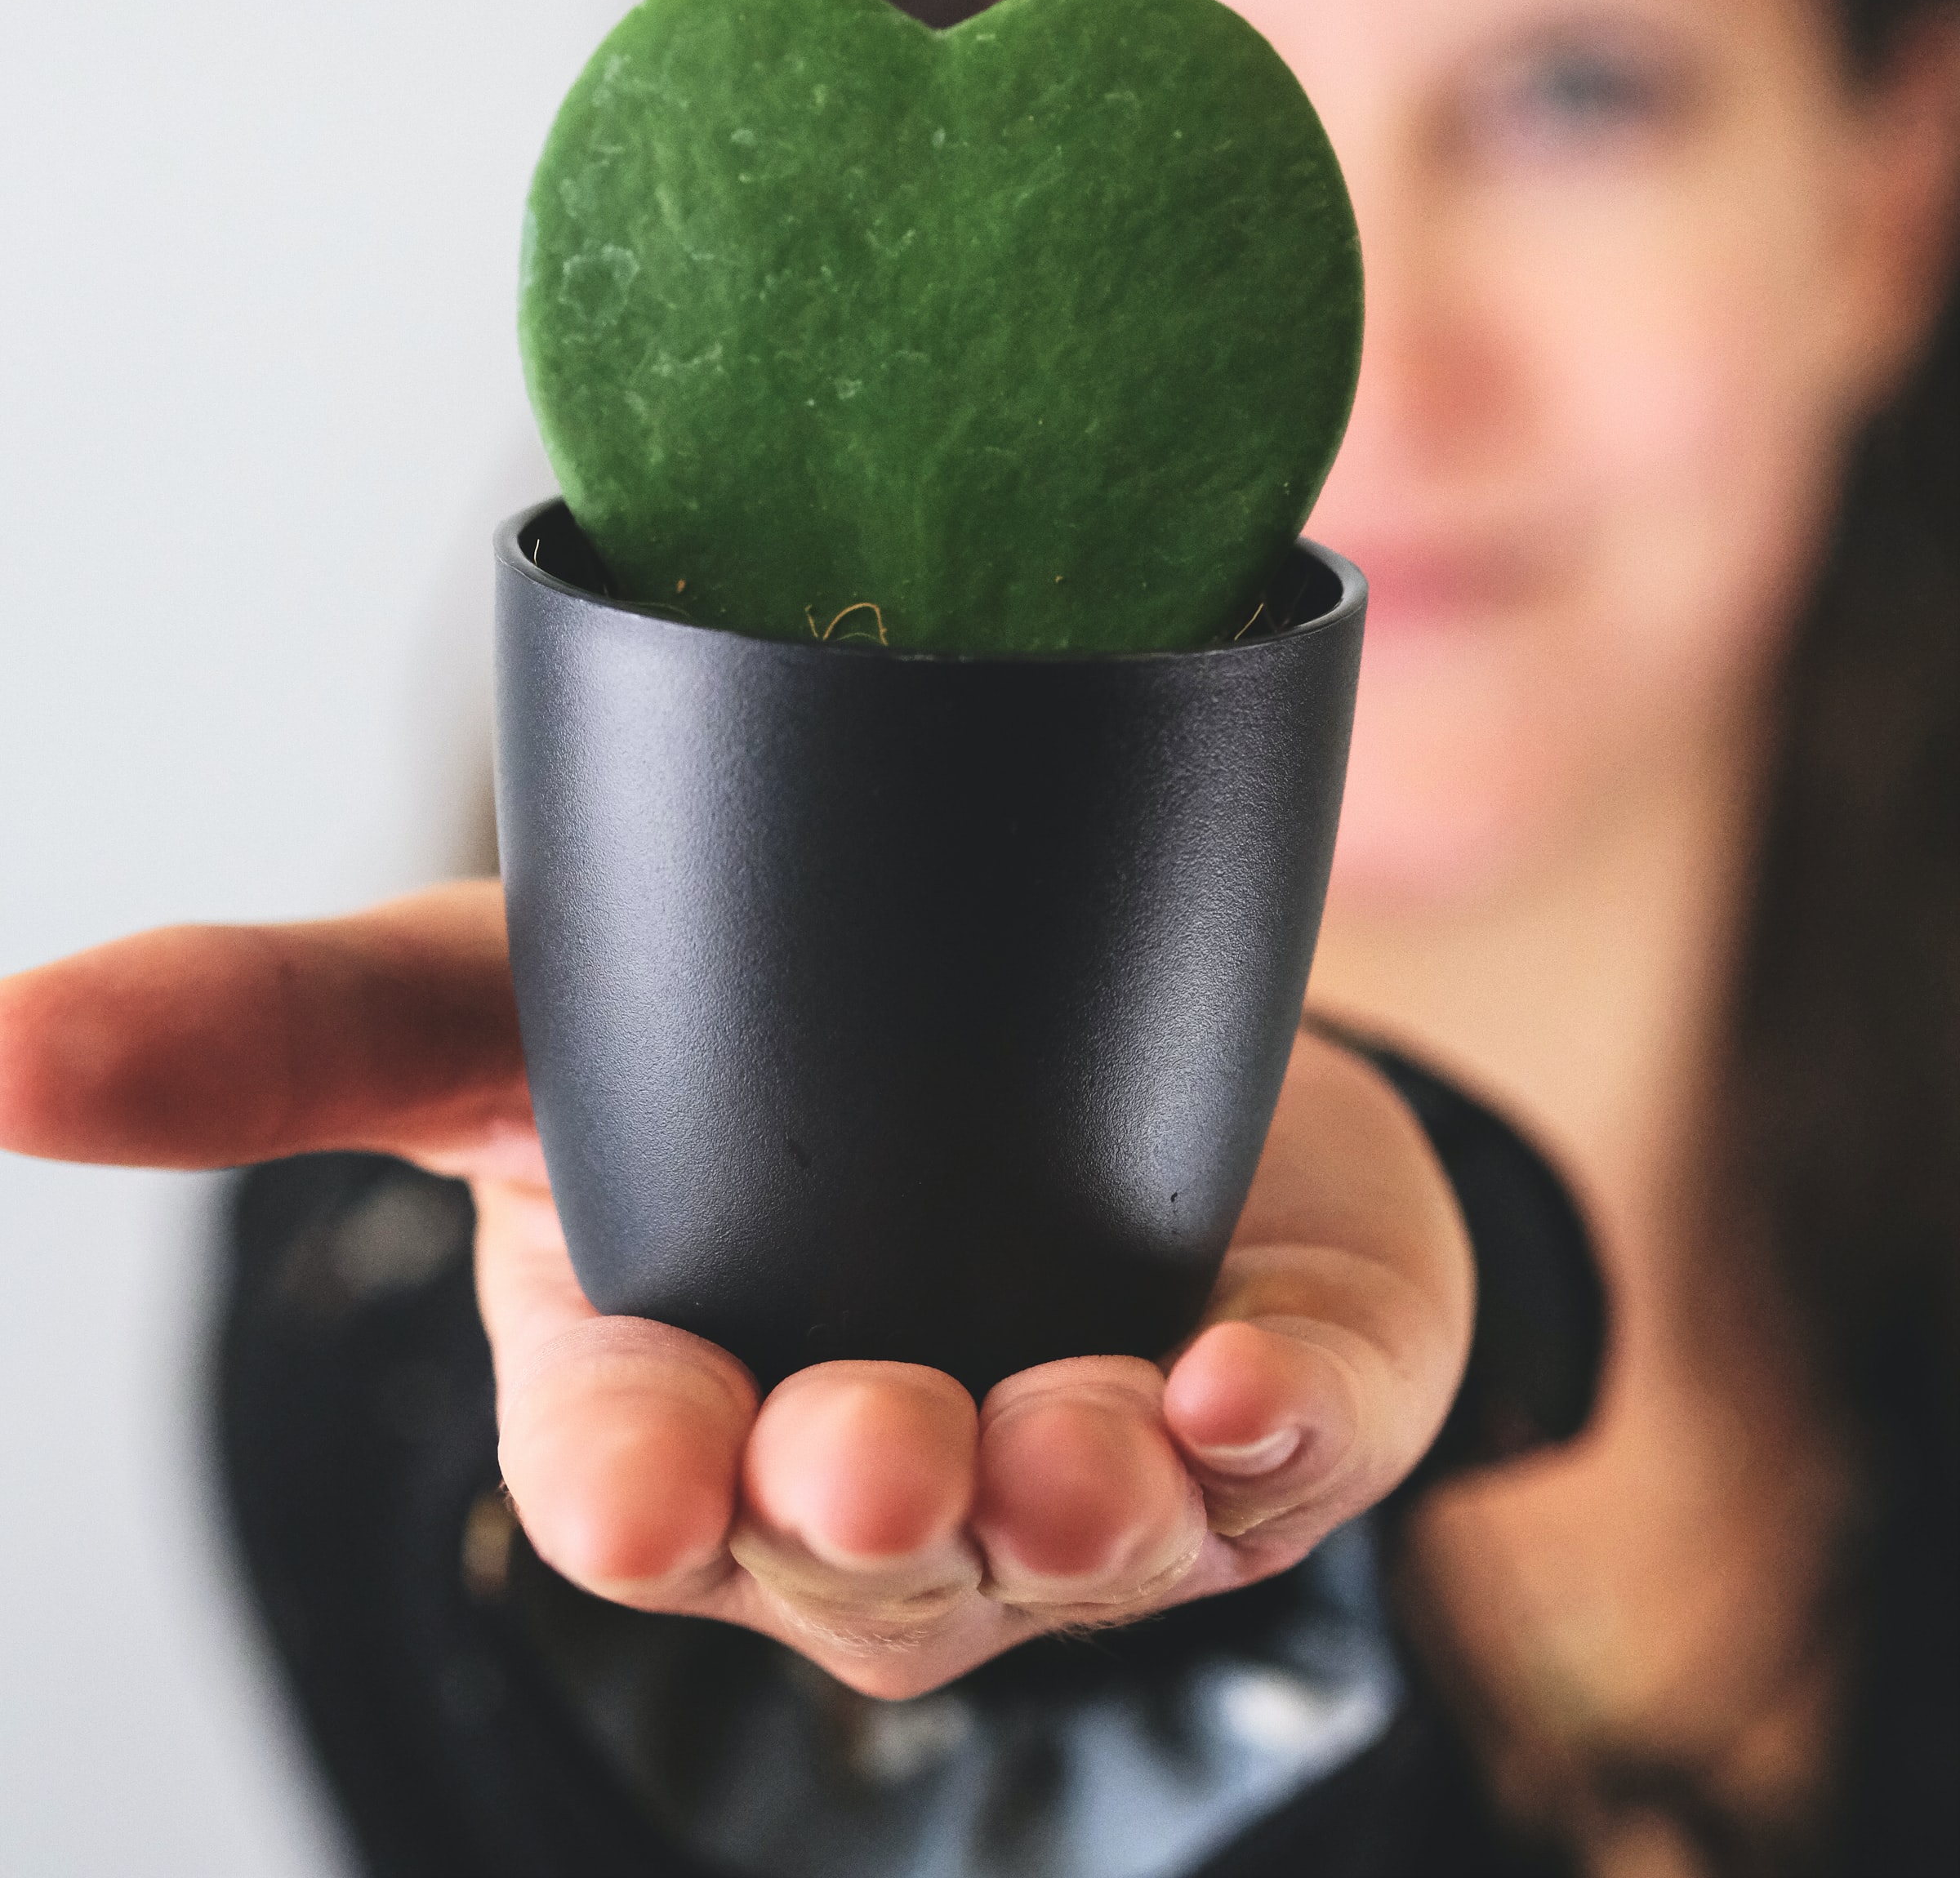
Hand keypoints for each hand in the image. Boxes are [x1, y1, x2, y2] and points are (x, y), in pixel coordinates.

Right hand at [0, 884, 1471, 1697]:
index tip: (631, 1464)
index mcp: (665, 1386)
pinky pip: (1280, 1465)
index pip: (626, 1485)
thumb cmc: (763, 1030)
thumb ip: (282, 1026)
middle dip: (852, 1504)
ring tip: (1069, 1440)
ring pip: (1063, 1539)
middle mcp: (858, 1471)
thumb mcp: (510, 992)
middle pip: (845, 1543)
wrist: (1046, 978)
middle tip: (864, 1438)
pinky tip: (1242, 1395)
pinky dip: (1269, 1439)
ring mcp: (1072, 1462)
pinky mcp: (1267, 1404)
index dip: (624, 1485)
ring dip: (1066, 1500)